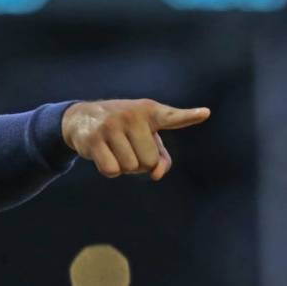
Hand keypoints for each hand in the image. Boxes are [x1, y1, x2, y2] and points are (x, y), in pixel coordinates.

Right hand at [61, 99, 209, 179]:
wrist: (81, 117)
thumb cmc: (123, 129)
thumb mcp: (145, 137)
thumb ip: (161, 158)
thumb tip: (155, 175)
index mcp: (149, 111)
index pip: (172, 116)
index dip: (189, 116)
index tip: (205, 113)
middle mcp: (131, 115)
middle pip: (149, 161)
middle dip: (139, 162)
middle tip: (127, 146)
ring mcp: (111, 125)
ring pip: (130, 167)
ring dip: (124, 166)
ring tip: (114, 148)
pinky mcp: (94, 138)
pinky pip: (112, 170)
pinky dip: (110, 169)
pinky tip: (103, 154)